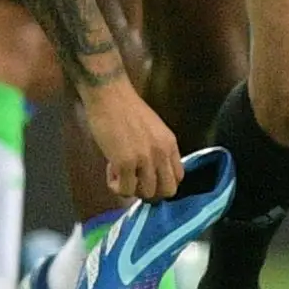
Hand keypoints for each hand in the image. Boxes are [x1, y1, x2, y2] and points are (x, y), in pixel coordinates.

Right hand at [80, 74, 182, 200]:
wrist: (109, 94)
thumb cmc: (125, 108)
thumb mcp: (153, 129)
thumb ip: (156, 149)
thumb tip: (150, 173)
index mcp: (170, 143)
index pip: (178, 177)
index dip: (161, 182)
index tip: (145, 176)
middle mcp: (162, 152)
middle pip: (168, 191)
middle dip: (150, 192)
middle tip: (132, 181)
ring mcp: (145, 158)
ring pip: (147, 194)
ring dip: (131, 188)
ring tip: (119, 171)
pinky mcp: (126, 162)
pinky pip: (125, 190)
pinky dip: (116, 186)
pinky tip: (110, 169)